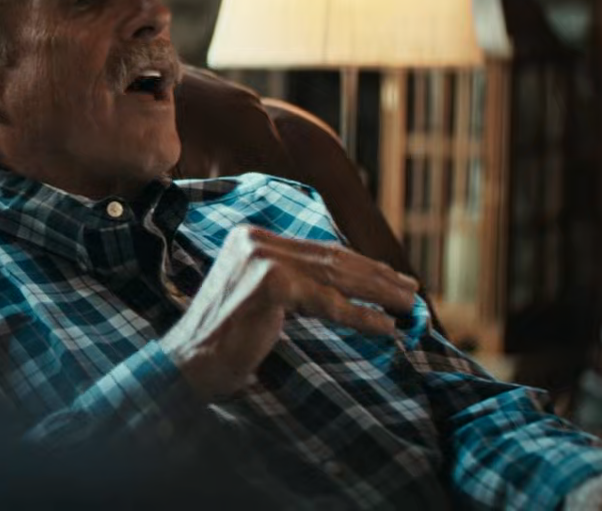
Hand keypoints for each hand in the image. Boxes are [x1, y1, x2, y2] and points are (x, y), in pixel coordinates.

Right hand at [162, 224, 419, 400]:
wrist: (190, 363)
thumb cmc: (224, 340)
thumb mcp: (260, 298)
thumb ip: (293, 282)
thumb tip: (344, 284)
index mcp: (251, 237)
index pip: (318, 249)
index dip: (361, 264)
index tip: (393, 278)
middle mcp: (255, 239)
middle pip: (331, 259)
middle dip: (377, 277)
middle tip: (411, 292)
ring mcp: (261, 258)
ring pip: (335, 276)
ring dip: (378, 294)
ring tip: (408, 307)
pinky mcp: (270, 283)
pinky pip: (328, 302)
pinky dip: (361, 316)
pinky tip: (385, 327)